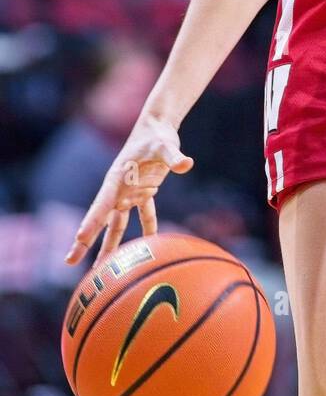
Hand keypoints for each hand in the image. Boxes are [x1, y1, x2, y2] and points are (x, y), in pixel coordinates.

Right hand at [64, 111, 193, 265]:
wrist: (158, 127)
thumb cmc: (157, 134)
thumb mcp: (164, 144)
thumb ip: (173, 156)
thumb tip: (186, 163)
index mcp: (117, 180)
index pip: (101, 205)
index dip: (91, 222)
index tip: (79, 238)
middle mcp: (119, 189)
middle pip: (100, 220)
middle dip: (86, 241)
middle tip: (69, 261)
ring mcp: (130, 192)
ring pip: (117, 224)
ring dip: (111, 245)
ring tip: (102, 269)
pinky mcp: (144, 191)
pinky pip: (144, 215)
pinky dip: (148, 229)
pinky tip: (150, 247)